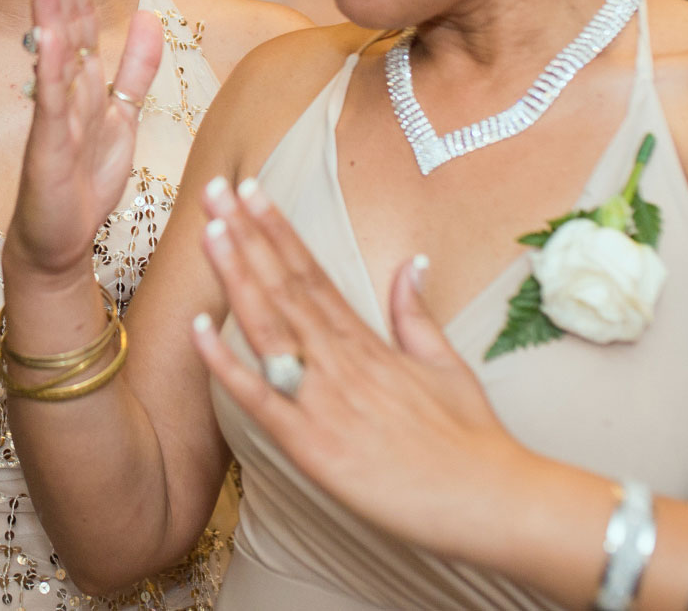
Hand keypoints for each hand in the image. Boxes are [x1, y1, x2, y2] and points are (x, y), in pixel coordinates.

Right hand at [6, 0, 163, 286]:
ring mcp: (53, 114)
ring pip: (53, 50)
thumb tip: (149, 17)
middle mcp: (63, 88)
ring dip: (47, 6)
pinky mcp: (49, 146)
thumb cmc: (84, 182)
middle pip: (61, 19)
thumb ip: (135, 69)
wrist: (60, 242)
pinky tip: (49, 36)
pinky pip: (52, 101)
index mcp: (82, 78)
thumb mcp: (123, 117)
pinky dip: (52, 68)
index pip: (79, 14)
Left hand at [190, 178, 536, 559]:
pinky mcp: (312, 445)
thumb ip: (414, 314)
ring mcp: (325, 400)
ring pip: (271, 326)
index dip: (278, 230)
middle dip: (247, 235)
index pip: (313, 272)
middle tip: (216, 188)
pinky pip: (260, 399)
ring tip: (210, 230)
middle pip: (285, 286)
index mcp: (367, 341)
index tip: (251, 191)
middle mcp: (342, 360)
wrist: (489, 500)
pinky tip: (197, 329)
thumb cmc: (470, 440)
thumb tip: (411, 263)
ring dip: (237, 276)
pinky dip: (227, 364)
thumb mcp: (446, 364)